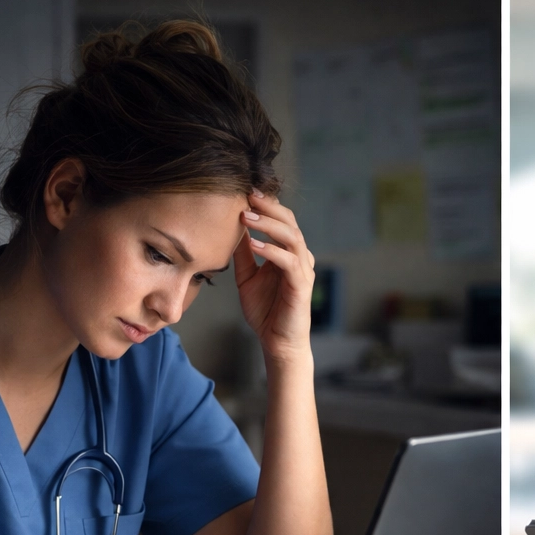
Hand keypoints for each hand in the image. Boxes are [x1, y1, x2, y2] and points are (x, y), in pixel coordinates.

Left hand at [234, 190, 315, 364]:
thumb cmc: (265, 311)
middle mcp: (300, 257)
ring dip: (269, 225)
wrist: (277, 342)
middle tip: (248, 194)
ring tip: (247, 216)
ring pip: (292, 237)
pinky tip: (253, 244)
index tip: (245, 191)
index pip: (282, 220)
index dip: (266, 204)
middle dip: (269, 206)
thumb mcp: (247, 277)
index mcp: (288, 253)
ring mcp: (303, 270)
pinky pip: (288, 262)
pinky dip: (271, 250)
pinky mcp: (301, 286)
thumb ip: (242, 254)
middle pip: (290, 222)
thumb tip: (231, 229)